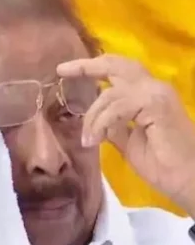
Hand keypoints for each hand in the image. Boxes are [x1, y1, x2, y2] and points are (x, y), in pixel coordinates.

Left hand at [57, 54, 194, 210]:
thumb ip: (112, 126)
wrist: (187, 179)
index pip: (117, 71)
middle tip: (62, 70)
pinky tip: (96, 140)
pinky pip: (117, 106)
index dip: (91, 67)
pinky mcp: (157, 104)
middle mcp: (153, 88)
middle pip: (115, 65)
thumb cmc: (162, 164)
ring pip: (110, 93)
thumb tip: (95, 118)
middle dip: (86, 66)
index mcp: (147, 95)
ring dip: (92, 118)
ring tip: (88, 140)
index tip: (63, 69)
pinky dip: (102, 122)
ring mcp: (157, 94)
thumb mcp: (127, 142)